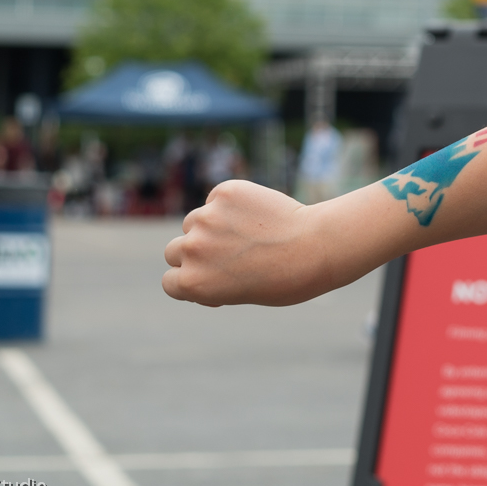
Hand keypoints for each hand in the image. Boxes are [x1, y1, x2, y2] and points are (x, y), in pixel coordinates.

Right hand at [162, 181, 331, 306]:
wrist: (316, 247)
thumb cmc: (286, 278)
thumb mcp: (239, 292)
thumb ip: (210, 278)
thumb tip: (193, 263)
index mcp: (192, 283)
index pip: (170, 281)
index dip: (192, 279)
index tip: (213, 278)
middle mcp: (191, 250)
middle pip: (174, 250)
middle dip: (195, 253)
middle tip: (229, 254)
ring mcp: (206, 218)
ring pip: (194, 221)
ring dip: (210, 226)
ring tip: (248, 234)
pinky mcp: (225, 192)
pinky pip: (217, 198)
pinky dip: (231, 204)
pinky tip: (257, 213)